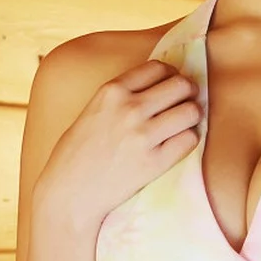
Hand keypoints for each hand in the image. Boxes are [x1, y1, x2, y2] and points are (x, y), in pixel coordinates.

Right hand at [34, 57, 200, 228]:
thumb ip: (121, 97)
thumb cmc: (76, 153)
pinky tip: (176, 145)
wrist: (69, 193)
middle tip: (184, 104)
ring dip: (191, 117)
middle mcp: (129, 108)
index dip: (172, 75)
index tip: (172, 85)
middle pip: (181, 85)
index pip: (159, 67)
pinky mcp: (154, 162)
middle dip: (187, 93)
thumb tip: (159, 86)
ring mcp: (143, 135)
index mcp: (112, 90)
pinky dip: (188, 140)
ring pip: (191, 111)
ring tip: (182, 126)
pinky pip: (190, 139)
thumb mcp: (93, 110)